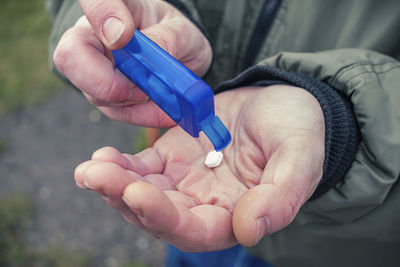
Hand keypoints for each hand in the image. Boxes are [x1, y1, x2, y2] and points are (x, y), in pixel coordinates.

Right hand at [53, 0, 211, 126]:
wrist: (181, 57)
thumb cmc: (176, 36)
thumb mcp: (182, 33)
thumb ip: (166, 40)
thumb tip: (143, 58)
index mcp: (114, 8)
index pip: (92, 1)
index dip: (101, 16)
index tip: (123, 36)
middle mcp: (92, 38)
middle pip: (70, 57)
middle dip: (106, 82)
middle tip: (140, 89)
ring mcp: (93, 71)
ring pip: (95, 94)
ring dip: (136, 101)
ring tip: (166, 92)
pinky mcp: (104, 97)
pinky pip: (118, 112)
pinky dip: (145, 113)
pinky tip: (164, 106)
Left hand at [74, 85, 324, 250]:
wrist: (283, 103)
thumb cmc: (299, 132)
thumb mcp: (299, 159)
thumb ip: (280, 197)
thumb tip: (251, 231)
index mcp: (236, 215)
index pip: (195, 230)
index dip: (165, 217)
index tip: (137, 193)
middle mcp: (205, 206)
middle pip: (158, 215)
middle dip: (125, 198)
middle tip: (96, 175)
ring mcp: (186, 182)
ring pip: (144, 193)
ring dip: (114, 183)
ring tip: (90, 168)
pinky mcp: (173, 158)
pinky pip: (142, 167)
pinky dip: (121, 165)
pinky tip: (102, 156)